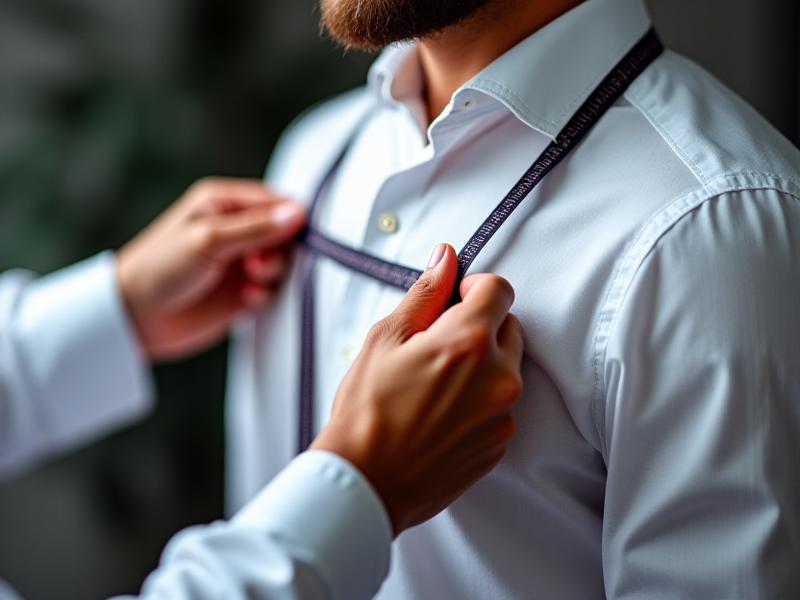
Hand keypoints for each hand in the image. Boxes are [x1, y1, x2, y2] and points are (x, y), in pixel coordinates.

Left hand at [117, 178, 304, 360]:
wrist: (135, 319)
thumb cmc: (159, 269)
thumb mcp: (208, 241)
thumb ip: (255, 228)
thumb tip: (297, 213)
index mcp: (223, 204)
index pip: (274, 202)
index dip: (290, 219)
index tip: (291, 238)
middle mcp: (235, 230)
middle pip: (283, 233)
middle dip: (280, 250)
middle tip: (258, 264)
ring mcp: (238, 262)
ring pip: (281, 262)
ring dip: (274, 273)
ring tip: (252, 279)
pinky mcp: (241, 291)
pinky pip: (271, 289)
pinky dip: (265, 294)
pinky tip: (246, 299)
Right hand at [311, 243, 523, 534]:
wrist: (366, 482)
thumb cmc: (366, 412)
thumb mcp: (386, 338)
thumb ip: (425, 294)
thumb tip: (445, 257)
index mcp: (469, 342)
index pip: (500, 289)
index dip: (474, 288)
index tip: (454, 300)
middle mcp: (498, 377)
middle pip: (509, 327)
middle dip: (479, 326)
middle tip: (437, 345)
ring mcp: (504, 414)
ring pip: (506, 367)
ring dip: (482, 364)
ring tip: (436, 384)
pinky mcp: (500, 443)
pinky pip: (502, 405)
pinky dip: (481, 400)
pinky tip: (442, 412)